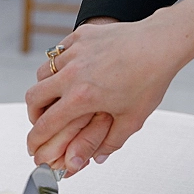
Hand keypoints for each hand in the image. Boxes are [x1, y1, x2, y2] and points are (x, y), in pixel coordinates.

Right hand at [26, 11, 186, 173]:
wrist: (160, 44)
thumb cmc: (150, 78)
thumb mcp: (132, 118)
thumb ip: (111, 142)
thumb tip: (97, 158)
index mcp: (82, 97)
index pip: (46, 124)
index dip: (35, 140)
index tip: (33, 146)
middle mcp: (73, 73)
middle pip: (33, 97)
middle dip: (33, 114)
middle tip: (41, 121)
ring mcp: (75, 52)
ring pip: (43, 72)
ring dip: (44, 88)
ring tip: (54, 96)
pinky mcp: (80, 36)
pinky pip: (58, 52)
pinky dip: (58, 64)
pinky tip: (69, 71)